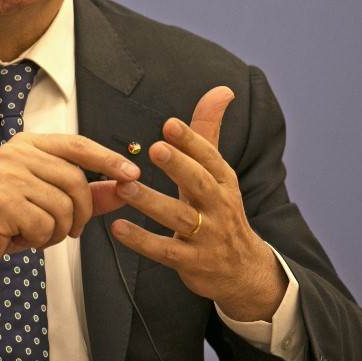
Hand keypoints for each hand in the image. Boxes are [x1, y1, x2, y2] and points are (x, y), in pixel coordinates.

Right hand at [0, 133, 140, 295]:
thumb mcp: (44, 200)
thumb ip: (85, 192)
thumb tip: (124, 187)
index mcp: (26, 145)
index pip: (77, 145)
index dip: (108, 159)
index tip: (132, 174)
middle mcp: (15, 154)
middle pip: (75, 180)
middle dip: (81, 213)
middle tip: (70, 230)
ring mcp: (6, 176)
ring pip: (62, 206)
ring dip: (56, 231)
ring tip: (35, 233)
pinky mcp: (1, 202)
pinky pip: (44, 225)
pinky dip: (38, 240)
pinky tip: (18, 238)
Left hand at [110, 86, 285, 320]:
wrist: (243, 270)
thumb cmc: (221, 211)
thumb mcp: (219, 173)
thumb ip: (209, 132)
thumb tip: (222, 89)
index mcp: (223, 182)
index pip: (211, 158)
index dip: (192, 141)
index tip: (170, 124)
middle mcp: (219, 206)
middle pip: (199, 184)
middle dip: (178, 165)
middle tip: (154, 148)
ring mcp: (207, 236)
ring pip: (180, 217)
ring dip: (152, 201)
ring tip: (126, 187)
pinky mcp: (191, 262)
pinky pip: (165, 250)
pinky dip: (141, 240)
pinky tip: (118, 228)